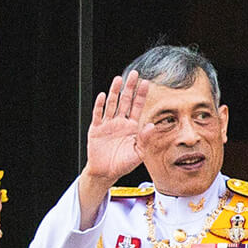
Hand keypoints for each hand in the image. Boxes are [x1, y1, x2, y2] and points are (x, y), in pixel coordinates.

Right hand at [82, 71, 150, 187]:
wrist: (105, 173)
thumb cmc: (123, 164)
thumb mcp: (138, 153)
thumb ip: (145, 139)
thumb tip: (151, 125)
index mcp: (131, 127)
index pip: (137, 107)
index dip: (141, 95)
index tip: (146, 83)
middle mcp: (120, 123)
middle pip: (125, 101)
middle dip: (129, 87)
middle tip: (134, 74)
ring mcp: (107, 125)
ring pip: (112, 104)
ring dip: (115, 92)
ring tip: (118, 80)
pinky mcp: (96, 129)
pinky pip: (98, 115)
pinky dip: (100, 105)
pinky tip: (103, 96)